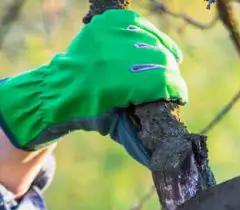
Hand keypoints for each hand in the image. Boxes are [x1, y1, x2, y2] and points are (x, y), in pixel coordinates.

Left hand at [0, 9, 186, 166]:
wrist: (58, 90)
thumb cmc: (87, 112)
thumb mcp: (113, 127)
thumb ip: (140, 138)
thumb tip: (170, 157)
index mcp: (114, 84)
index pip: (161, 80)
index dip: (177, 90)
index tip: (181, 97)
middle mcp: (112, 57)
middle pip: (160, 59)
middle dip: (171, 74)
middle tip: (172, 85)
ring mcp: (108, 36)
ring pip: (152, 40)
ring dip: (164, 54)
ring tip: (167, 65)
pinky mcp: (106, 23)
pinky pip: (140, 25)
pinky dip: (150, 35)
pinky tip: (154, 46)